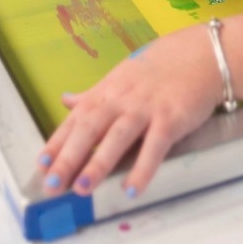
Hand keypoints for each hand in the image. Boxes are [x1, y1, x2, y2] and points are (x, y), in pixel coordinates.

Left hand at [37, 24, 222, 197]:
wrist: (202, 54)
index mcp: (107, 92)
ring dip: (98, 163)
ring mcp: (146, 108)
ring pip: (117, 137)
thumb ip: (93, 95)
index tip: (41, 165)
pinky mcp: (171, 118)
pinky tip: (132, 189)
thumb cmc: (159, 68)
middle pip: (90, 128)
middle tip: (52, 184)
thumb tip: (65, 101)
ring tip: (82, 188)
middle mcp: (121, 100)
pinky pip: (155, 147)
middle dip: (69, 157)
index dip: (57, 142)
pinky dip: (143, 168)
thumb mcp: (121, 77)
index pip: (76, 120)